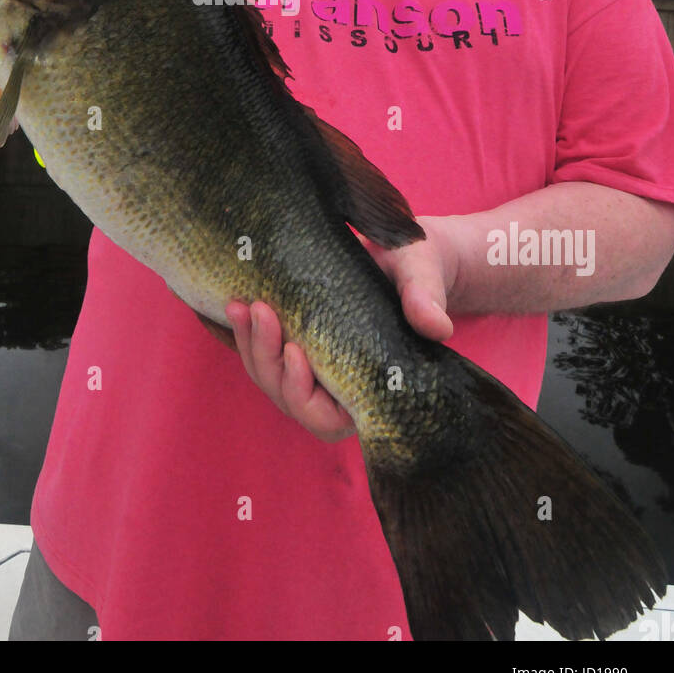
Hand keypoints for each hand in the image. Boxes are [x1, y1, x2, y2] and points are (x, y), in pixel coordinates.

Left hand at [224, 215, 460, 442]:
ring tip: (242, 305)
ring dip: (252, 346)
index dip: (305, 394)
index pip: (328, 419)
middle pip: (289, 400)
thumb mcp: (422, 276)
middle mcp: (338, 389)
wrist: (399, 254)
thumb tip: (437, 326)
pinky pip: (264, 354)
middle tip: (261, 311)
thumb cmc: (416, 270)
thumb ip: (426, 299)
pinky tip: (237, 305)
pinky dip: (248, 334)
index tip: (297, 350)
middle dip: (268, 362)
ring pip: (270, 379)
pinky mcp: (297, 345)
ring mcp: (313, 370)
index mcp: (372, 390)